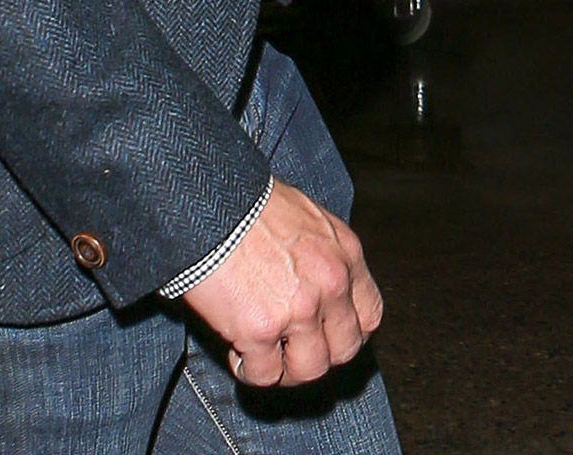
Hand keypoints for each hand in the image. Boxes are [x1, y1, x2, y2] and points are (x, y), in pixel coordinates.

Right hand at [181, 179, 382, 387]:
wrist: (204, 198)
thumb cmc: (244, 199)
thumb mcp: (302, 215)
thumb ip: (320, 253)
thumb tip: (315, 285)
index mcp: (344, 252)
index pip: (368, 314)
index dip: (347, 331)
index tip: (327, 335)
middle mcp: (330, 283)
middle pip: (344, 349)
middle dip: (318, 354)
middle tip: (291, 349)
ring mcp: (298, 310)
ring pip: (309, 370)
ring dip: (286, 369)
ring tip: (262, 355)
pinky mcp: (260, 329)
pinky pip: (265, 374)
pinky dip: (249, 370)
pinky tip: (236, 352)